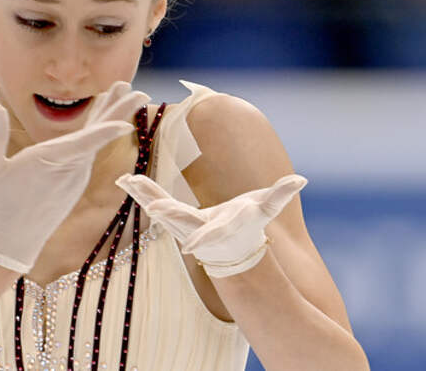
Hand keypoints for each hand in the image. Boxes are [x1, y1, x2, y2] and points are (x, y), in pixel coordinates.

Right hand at [0, 81, 149, 273]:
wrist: (10, 241)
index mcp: (50, 162)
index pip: (83, 144)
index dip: (106, 131)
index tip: (128, 123)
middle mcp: (70, 169)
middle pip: (99, 135)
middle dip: (120, 111)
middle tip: (140, 92)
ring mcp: (75, 176)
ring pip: (96, 140)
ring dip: (109, 114)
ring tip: (121, 91)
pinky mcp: (75, 181)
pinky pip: (90, 150)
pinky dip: (98, 131)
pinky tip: (102, 118)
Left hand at [114, 173, 306, 277]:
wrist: (230, 246)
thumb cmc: (248, 227)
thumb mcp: (264, 211)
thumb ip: (281, 195)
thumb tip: (301, 179)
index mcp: (216, 226)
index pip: (205, 228)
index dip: (195, 230)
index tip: (179, 233)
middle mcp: (194, 227)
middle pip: (174, 216)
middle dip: (160, 207)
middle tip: (143, 199)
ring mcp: (179, 222)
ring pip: (158, 206)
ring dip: (142, 193)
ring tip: (125, 179)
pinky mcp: (171, 214)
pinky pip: (152, 198)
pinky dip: (139, 189)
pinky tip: (124, 179)